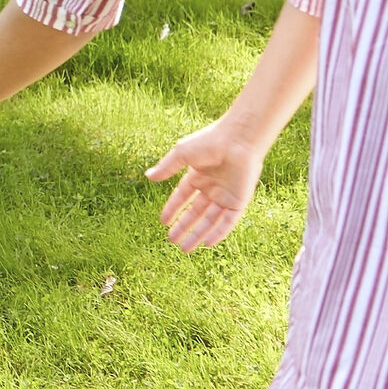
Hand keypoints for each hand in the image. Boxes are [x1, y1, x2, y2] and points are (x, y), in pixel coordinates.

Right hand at [146, 118, 264, 251]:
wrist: (238, 140)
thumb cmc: (210, 141)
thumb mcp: (182, 154)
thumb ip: (166, 168)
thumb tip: (148, 176)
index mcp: (198, 175)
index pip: (183, 196)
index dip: (173, 209)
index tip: (163, 222)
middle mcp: (212, 187)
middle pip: (195, 212)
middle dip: (184, 227)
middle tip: (172, 241)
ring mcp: (226, 195)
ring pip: (210, 220)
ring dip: (198, 234)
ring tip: (185, 249)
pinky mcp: (239, 201)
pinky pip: (228, 221)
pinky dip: (218, 232)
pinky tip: (207, 243)